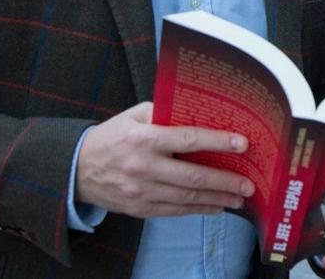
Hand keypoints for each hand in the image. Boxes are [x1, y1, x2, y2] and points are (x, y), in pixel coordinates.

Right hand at [75, 102, 253, 217]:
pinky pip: (175, 211)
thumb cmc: (111, 137)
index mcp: (143, 139)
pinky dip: (198, 210)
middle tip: (248, 183)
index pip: (188, 139)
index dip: (218, 142)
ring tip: (239, 198)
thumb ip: (163, 113)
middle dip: (225, 180)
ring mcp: (141, 191)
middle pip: (193, 176)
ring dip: (217, 199)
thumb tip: (199, 112)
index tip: (242, 144)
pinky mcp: (139, 209)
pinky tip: (216, 206)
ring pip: (187, 199)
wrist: (77, 169)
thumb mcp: (133, 116)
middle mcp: (143, 167)